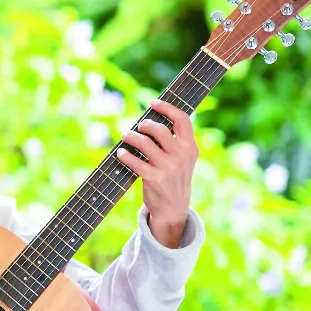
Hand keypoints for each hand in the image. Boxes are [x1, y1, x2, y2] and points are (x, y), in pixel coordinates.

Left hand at [115, 99, 198, 248]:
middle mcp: (181, 156)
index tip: (153, 102)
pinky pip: (134, 161)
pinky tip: (120, 153)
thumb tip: (151, 121)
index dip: (167, 108)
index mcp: (190, 147)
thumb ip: (174, 141)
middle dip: (144, 125)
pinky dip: (124, 155)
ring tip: (125, 137)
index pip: (182, 119)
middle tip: (137, 128)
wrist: (174, 208)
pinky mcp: (154, 178)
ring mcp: (168, 167)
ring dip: (130, 137)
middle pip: (158, 129)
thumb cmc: (174, 178)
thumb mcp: (182, 159)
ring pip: (144, 143)